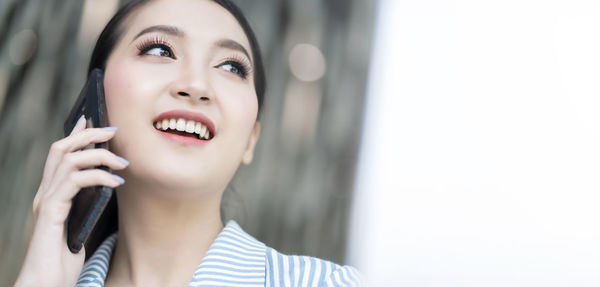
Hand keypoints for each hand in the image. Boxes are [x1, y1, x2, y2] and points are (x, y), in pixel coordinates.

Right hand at [14, 116, 127, 286]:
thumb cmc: (64, 260)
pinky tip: (116, 182)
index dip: (76, 134)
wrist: (46, 283)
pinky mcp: (52, 212)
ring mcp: (46, 202)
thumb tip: (109, 189)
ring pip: (68, 160)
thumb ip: (88, 206)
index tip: (93, 119)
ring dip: (99, 155)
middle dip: (88, 134)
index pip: (60, 155)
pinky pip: (75, 182)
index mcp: (52, 195)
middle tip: (113, 130)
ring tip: (123, 162)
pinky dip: (98, 176)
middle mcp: (45, 194)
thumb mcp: (81, 226)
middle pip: (61, 149)